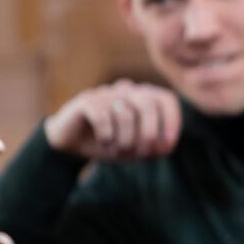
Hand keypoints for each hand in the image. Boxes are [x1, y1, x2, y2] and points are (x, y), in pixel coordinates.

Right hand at [44, 80, 180, 161]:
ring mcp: (106, 93)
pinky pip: (103, 117)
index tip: (168, 144)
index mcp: (142, 97)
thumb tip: (166, 147)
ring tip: (118, 151)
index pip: (165, 99)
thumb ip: (154, 148)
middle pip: (148, 103)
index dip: (172, 121)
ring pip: (125, 114)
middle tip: (142, 153)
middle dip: (149, 133)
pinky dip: (107, 136)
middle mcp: (127, 90)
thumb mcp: (135, 150)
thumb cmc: (109, 143)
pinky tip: (104, 143)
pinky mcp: (87, 100)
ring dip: (125, 140)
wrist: (71, 144)